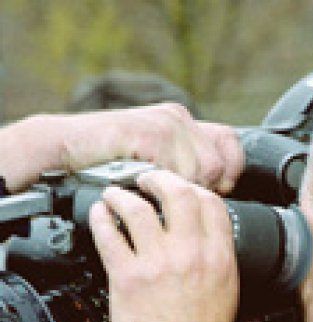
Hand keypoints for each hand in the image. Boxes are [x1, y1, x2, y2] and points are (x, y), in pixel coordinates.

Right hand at [0, 104, 243, 192]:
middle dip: (203, 187)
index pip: (230, 142)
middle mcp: (179, 117)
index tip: (220, 188)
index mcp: (184, 122)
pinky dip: (161, 186)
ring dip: (179, 189)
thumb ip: (185, 164)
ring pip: (201, 170)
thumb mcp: (156, 160)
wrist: (65, 150)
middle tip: (176, 197)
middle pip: (218, 163)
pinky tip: (141, 183)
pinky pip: (176, 172)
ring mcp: (166, 123)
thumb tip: (218, 185)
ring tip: (154, 189)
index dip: (231, 170)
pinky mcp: (151, 133)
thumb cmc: (108, 162)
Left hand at [89, 170, 238, 321]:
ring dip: (122, 195)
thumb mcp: (230, 299)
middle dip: (159, 179)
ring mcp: (159, 265)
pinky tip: (99, 217)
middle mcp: (191, 255)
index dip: (194, 189)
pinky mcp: (129, 279)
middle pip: (177, 194)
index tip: (181, 190)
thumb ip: (221, 267)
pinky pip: (110, 236)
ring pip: (137, 208)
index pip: (211, 205)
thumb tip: (212, 249)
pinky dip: (101, 220)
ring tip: (115, 196)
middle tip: (147, 181)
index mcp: (220, 260)